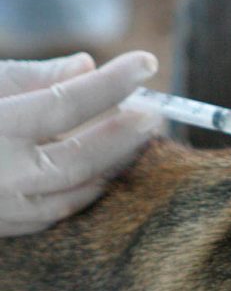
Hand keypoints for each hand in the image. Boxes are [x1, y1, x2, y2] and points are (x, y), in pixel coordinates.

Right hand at [0, 51, 161, 236]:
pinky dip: (85, 189)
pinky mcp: (0, 228)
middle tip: (155, 111)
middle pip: (83, 157)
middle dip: (125, 133)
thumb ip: (32, 77)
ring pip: (77, 192)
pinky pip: (56, 212)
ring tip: (137, 136)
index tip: (146, 63)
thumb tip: (87, 65)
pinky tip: (103, 168)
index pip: (67, 102)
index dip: (112, 81)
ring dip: (114, 163)